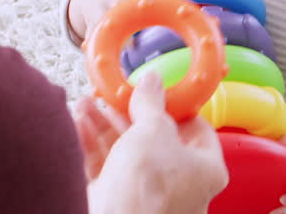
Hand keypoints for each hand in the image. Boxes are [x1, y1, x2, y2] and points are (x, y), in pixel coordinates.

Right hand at [67, 0, 174, 39]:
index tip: (157, 8)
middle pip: (122, 5)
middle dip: (133, 17)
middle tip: (149, 31)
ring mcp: (99, 8)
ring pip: (106, 21)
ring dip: (117, 32)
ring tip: (131, 46)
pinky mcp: (91, 22)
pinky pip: (93, 34)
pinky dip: (97, 44)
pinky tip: (105, 53)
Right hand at [74, 74, 227, 213]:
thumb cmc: (147, 193)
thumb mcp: (152, 131)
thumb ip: (151, 103)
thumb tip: (152, 83)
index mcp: (204, 170)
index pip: (196, 129)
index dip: (174, 105)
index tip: (155, 89)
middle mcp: (179, 186)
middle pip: (155, 139)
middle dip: (129, 113)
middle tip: (115, 95)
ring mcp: (147, 196)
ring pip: (126, 152)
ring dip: (104, 125)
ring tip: (87, 103)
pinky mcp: (118, 201)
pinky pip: (106, 168)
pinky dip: (92, 145)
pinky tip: (80, 123)